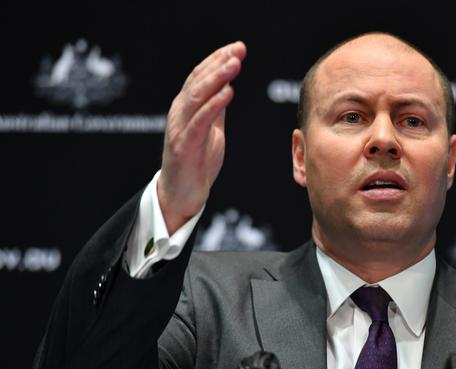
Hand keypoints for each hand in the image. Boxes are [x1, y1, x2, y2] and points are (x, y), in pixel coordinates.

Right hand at [158, 41, 246, 233]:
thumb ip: (215, 109)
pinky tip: (228, 93)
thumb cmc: (196, 163)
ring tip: (234, 65)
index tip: (238, 48)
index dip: (217, 60)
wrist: (181, 195)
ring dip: (216, 79)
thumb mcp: (210, 131)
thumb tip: (226, 87)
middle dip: (219, 63)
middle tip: (238, 50)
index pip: (200, 77)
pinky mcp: (184, 147)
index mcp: (186, 109)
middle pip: (198, 82)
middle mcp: (179, 114)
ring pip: (197, 97)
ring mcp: (180, 129)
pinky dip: (214, 106)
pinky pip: (199, 122)